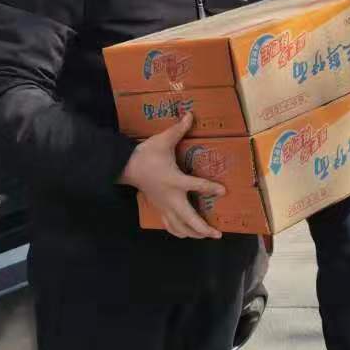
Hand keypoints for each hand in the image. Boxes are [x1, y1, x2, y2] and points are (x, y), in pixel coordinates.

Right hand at [119, 112, 223, 239]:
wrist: (126, 167)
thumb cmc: (146, 154)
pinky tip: (186, 234)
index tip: (224, 191)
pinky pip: (169, 225)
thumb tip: (190, 114)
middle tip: (217, 234)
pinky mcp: (159, 208)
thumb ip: (179, 129)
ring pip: (179, 227)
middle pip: (189, 219)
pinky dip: (179, 231)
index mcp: (174, 180)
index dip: (211, 188)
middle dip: (203, 229)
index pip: (197, 186)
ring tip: (206, 236)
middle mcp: (171, 197)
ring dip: (193, 233)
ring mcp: (164, 206)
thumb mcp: (163, 140)